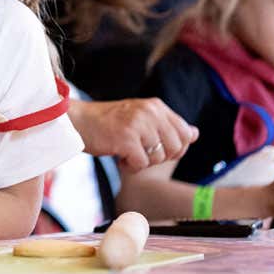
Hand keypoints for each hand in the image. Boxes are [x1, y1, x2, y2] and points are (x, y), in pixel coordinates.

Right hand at [71, 97, 197, 171]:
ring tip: (127, 153)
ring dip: (144, 162)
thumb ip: (168, 125)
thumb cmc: (108, 122)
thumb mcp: (142, 118)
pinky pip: (142, 164)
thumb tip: (195, 133)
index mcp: (156, 106)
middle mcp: (150, 112)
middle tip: (142, 153)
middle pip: (177, 148)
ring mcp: (138, 125)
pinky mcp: (126, 139)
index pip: (186, 133)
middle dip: (161, 157)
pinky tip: (120, 158)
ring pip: (160, 158)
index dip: (175, 148)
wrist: (77, 121)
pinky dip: (131, 167)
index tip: (156, 148)